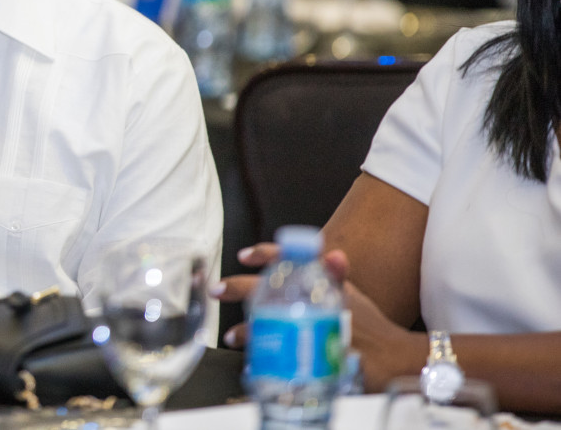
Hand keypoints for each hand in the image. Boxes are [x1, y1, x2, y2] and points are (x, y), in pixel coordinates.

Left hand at [214, 243, 422, 391]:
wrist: (397, 356)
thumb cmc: (370, 325)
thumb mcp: (349, 294)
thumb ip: (331, 275)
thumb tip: (329, 253)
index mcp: (326, 283)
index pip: (294, 257)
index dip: (267, 253)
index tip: (244, 255)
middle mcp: (319, 301)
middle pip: (271, 287)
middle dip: (239, 287)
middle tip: (218, 289)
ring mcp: (317, 328)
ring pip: (270, 324)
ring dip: (247, 329)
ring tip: (230, 336)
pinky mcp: (318, 355)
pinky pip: (283, 356)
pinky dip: (266, 359)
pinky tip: (253, 363)